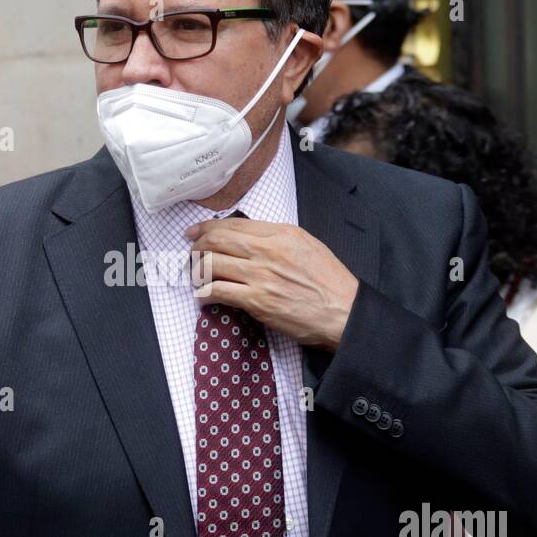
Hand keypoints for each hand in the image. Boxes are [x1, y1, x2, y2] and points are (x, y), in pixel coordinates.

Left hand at [185, 218, 358, 350]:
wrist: (344, 312)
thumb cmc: (329, 282)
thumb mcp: (307, 246)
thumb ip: (278, 238)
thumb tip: (248, 239)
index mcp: (281, 233)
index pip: (232, 225)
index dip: (207, 228)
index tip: (194, 233)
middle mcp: (268, 251)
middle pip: (216, 241)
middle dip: (197, 247)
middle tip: (192, 255)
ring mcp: (261, 276)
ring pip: (212, 264)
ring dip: (197, 270)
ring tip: (196, 276)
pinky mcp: (257, 301)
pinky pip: (218, 291)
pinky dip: (204, 293)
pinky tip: (203, 296)